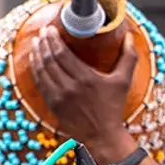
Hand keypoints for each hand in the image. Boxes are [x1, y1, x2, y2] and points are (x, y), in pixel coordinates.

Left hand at [30, 24, 137, 157]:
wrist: (102, 135)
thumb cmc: (113, 108)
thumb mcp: (124, 81)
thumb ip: (128, 57)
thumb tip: (129, 36)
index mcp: (86, 79)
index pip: (62, 54)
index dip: (53, 40)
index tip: (50, 29)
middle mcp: (69, 87)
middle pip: (49, 60)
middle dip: (43, 43)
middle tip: (42, 32)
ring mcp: (59, 97)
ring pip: (42, 71)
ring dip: (37, 55)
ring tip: (36, 43)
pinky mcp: (52, 106)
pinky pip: (40, 84)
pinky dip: (35, 71)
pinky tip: (35, 62)